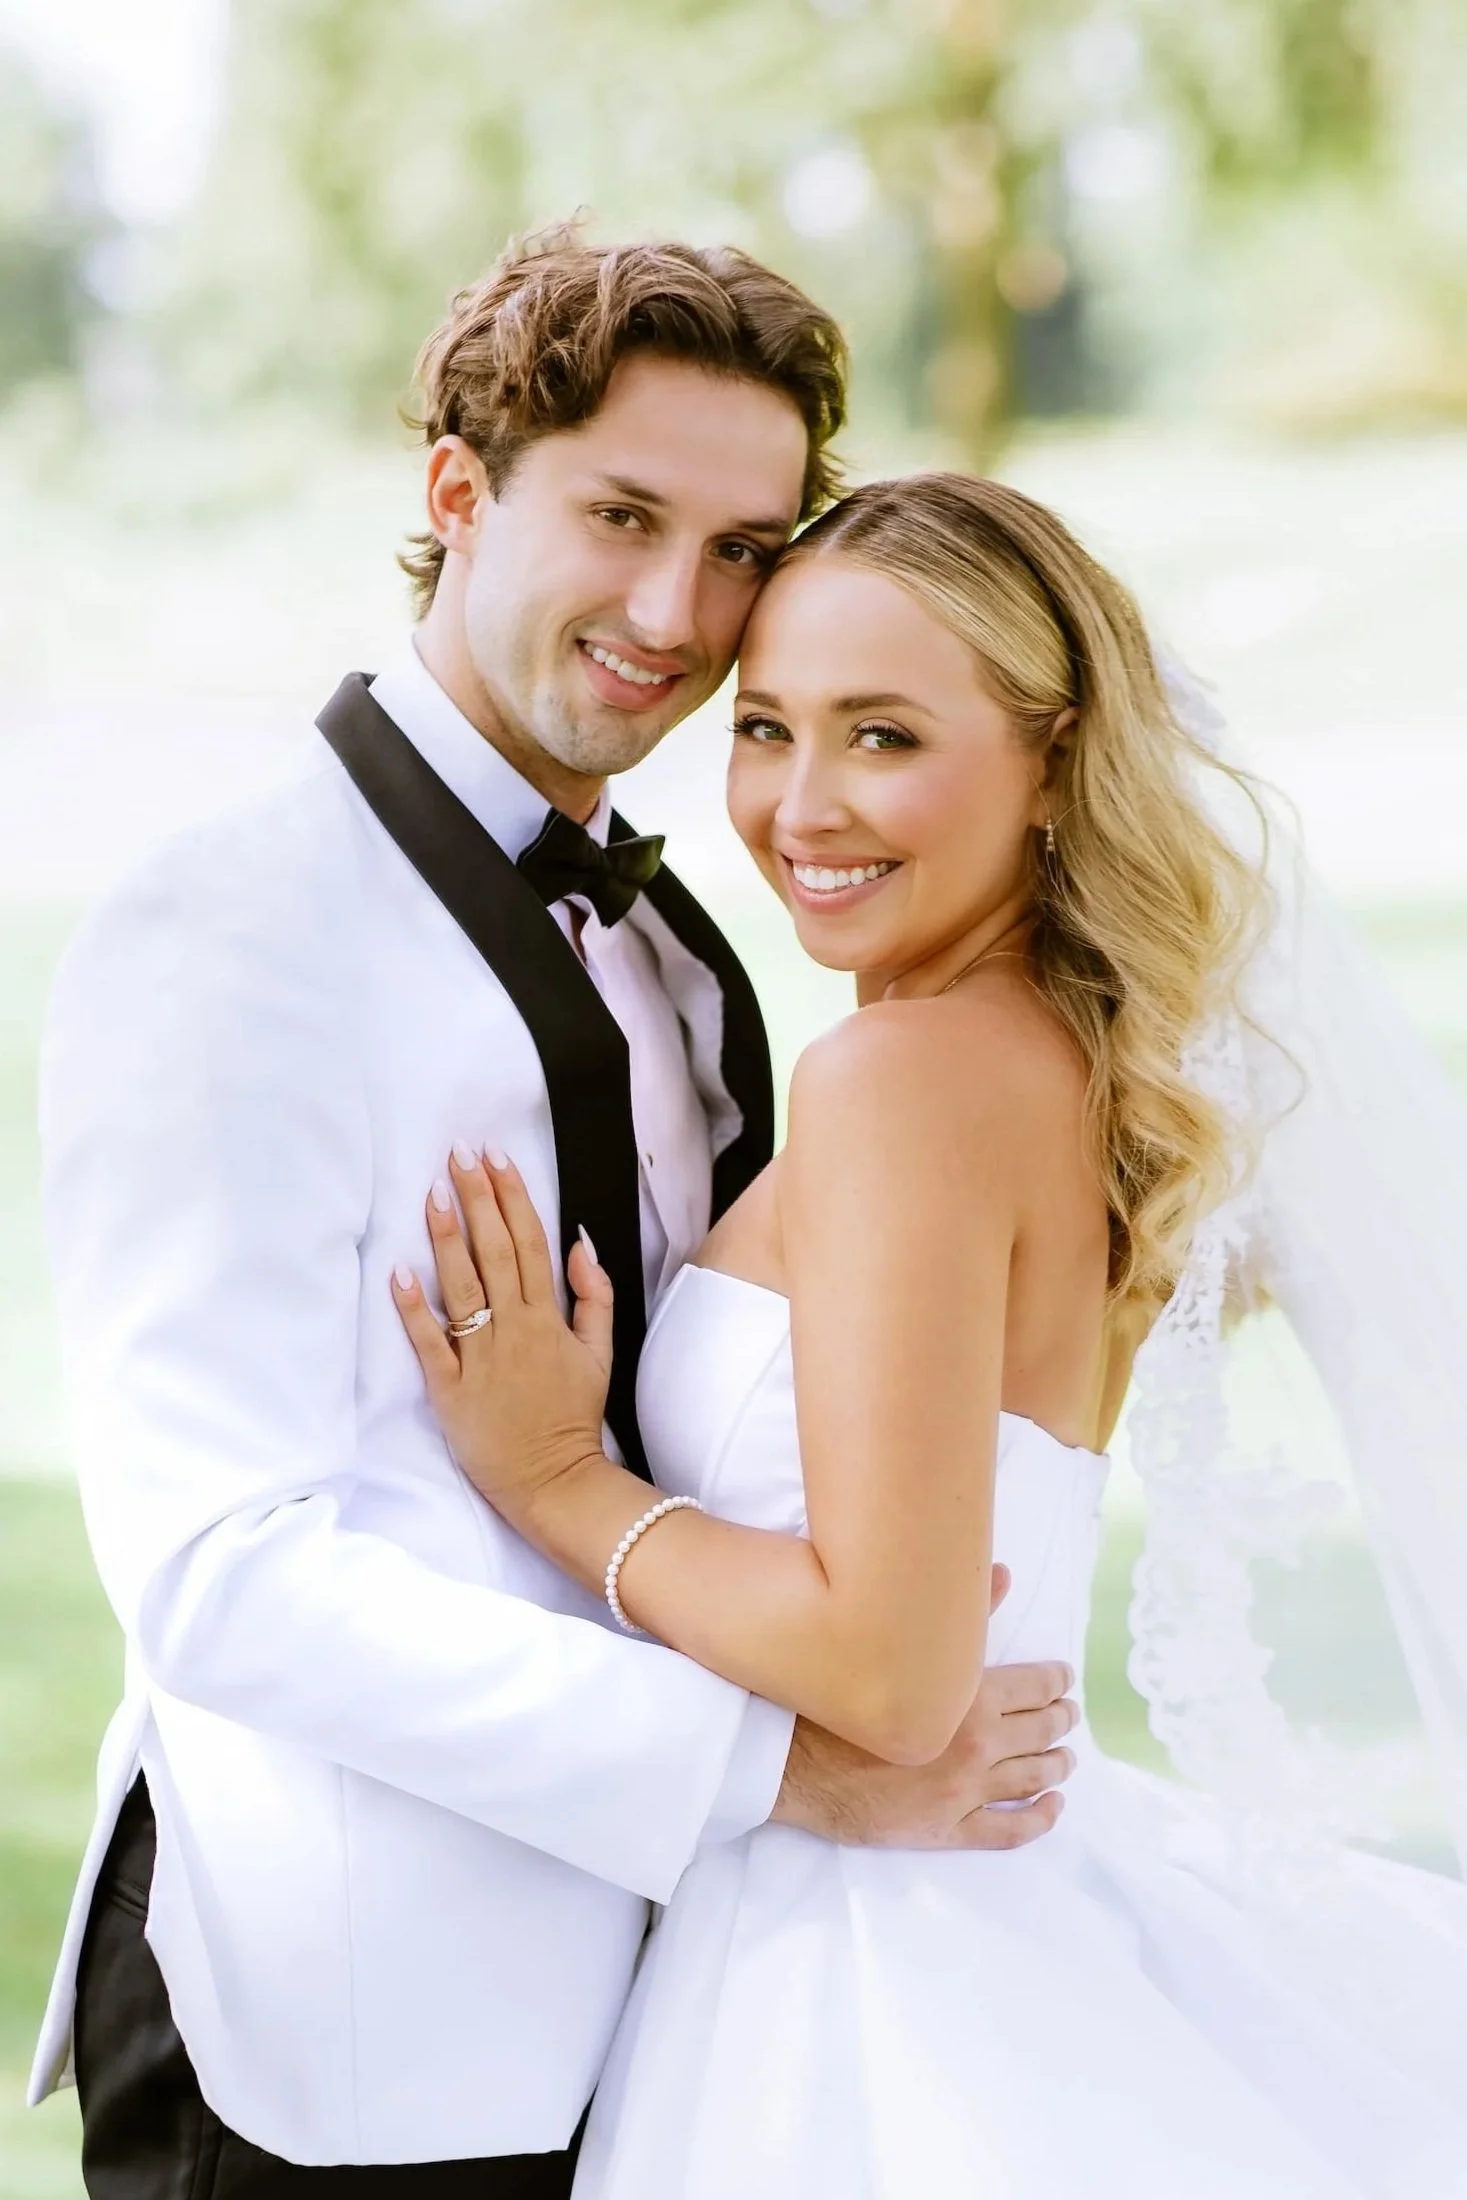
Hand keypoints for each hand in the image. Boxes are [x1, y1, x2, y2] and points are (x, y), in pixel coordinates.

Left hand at [392, 1145, 613, 1519]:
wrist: (555, 1483)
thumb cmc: (573, 1418)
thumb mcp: (602, 1354)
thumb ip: (594, 1298)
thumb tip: (581, 1246)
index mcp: (549, 1319)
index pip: (530, 1243)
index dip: (512, 1196)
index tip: (495, 1157)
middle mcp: (514, 1330)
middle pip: (495, 1252)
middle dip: (478, 1198)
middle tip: (459, 1154)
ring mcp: (480, 1358)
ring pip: (464, 1287)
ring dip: (448, 1238)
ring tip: (435, 1192)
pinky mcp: (450, 1390)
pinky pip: (430, 1343)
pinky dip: (415, 1309)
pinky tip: (401, 1272)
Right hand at [770, 1567, 1077, 1850]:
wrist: (794, 1760)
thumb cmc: (842, 1697)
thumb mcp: (902, 1645)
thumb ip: (960, 1612)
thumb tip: (1000, 1572)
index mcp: (970, 1698)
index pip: (1035, 1687)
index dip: (1055, 1682)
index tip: (1064, 1679)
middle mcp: (977, 1746)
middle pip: (1039, 1732)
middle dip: (1059, 1720)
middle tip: (1069, 1714)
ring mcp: (965, 1792)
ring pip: (1030, 1778)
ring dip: (1056, 1766)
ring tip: (1066, 1758)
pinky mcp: (947, 1829)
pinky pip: (1008, 1831)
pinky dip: (1038, 1820)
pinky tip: (1052, 1807)